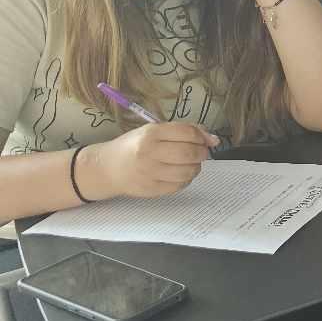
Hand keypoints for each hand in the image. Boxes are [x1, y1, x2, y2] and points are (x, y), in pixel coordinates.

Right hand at [86, 122, 218, 198]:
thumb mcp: (154, 131)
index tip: (206, 140)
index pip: (187, 133)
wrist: (108, 167)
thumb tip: (213, 139)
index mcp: (151, 134)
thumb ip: (183, 131)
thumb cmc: (134, 146)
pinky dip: (186, 179)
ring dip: (196, 167)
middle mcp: (149, 153)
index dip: (202, 137)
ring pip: (188, 171)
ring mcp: (149, 173)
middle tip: (201, 153)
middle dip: (202, 153)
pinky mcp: (151, 189)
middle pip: (190, 153)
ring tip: (190, 163)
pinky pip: (179, 185)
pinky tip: (179, 173)